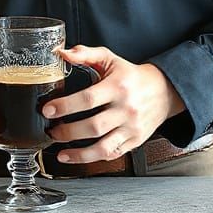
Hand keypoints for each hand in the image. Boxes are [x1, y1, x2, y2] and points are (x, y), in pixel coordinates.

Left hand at [42, 45, 186, 164]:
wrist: (164, 91)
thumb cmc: (131, 75)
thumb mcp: (108, 58)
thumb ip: (84, 54)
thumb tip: (61, 53)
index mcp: (117, 87)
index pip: (88, 99)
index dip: (65, 106)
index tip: (48, 110)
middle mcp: (126, 110)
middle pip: (94, 126)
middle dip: (68, 132)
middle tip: (51, 131)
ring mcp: (132, 128)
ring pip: (104, 147)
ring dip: (80, 154)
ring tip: (61, 152)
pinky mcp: (135, 142)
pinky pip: (113, 154)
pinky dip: (94, 158)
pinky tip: (79, 156)